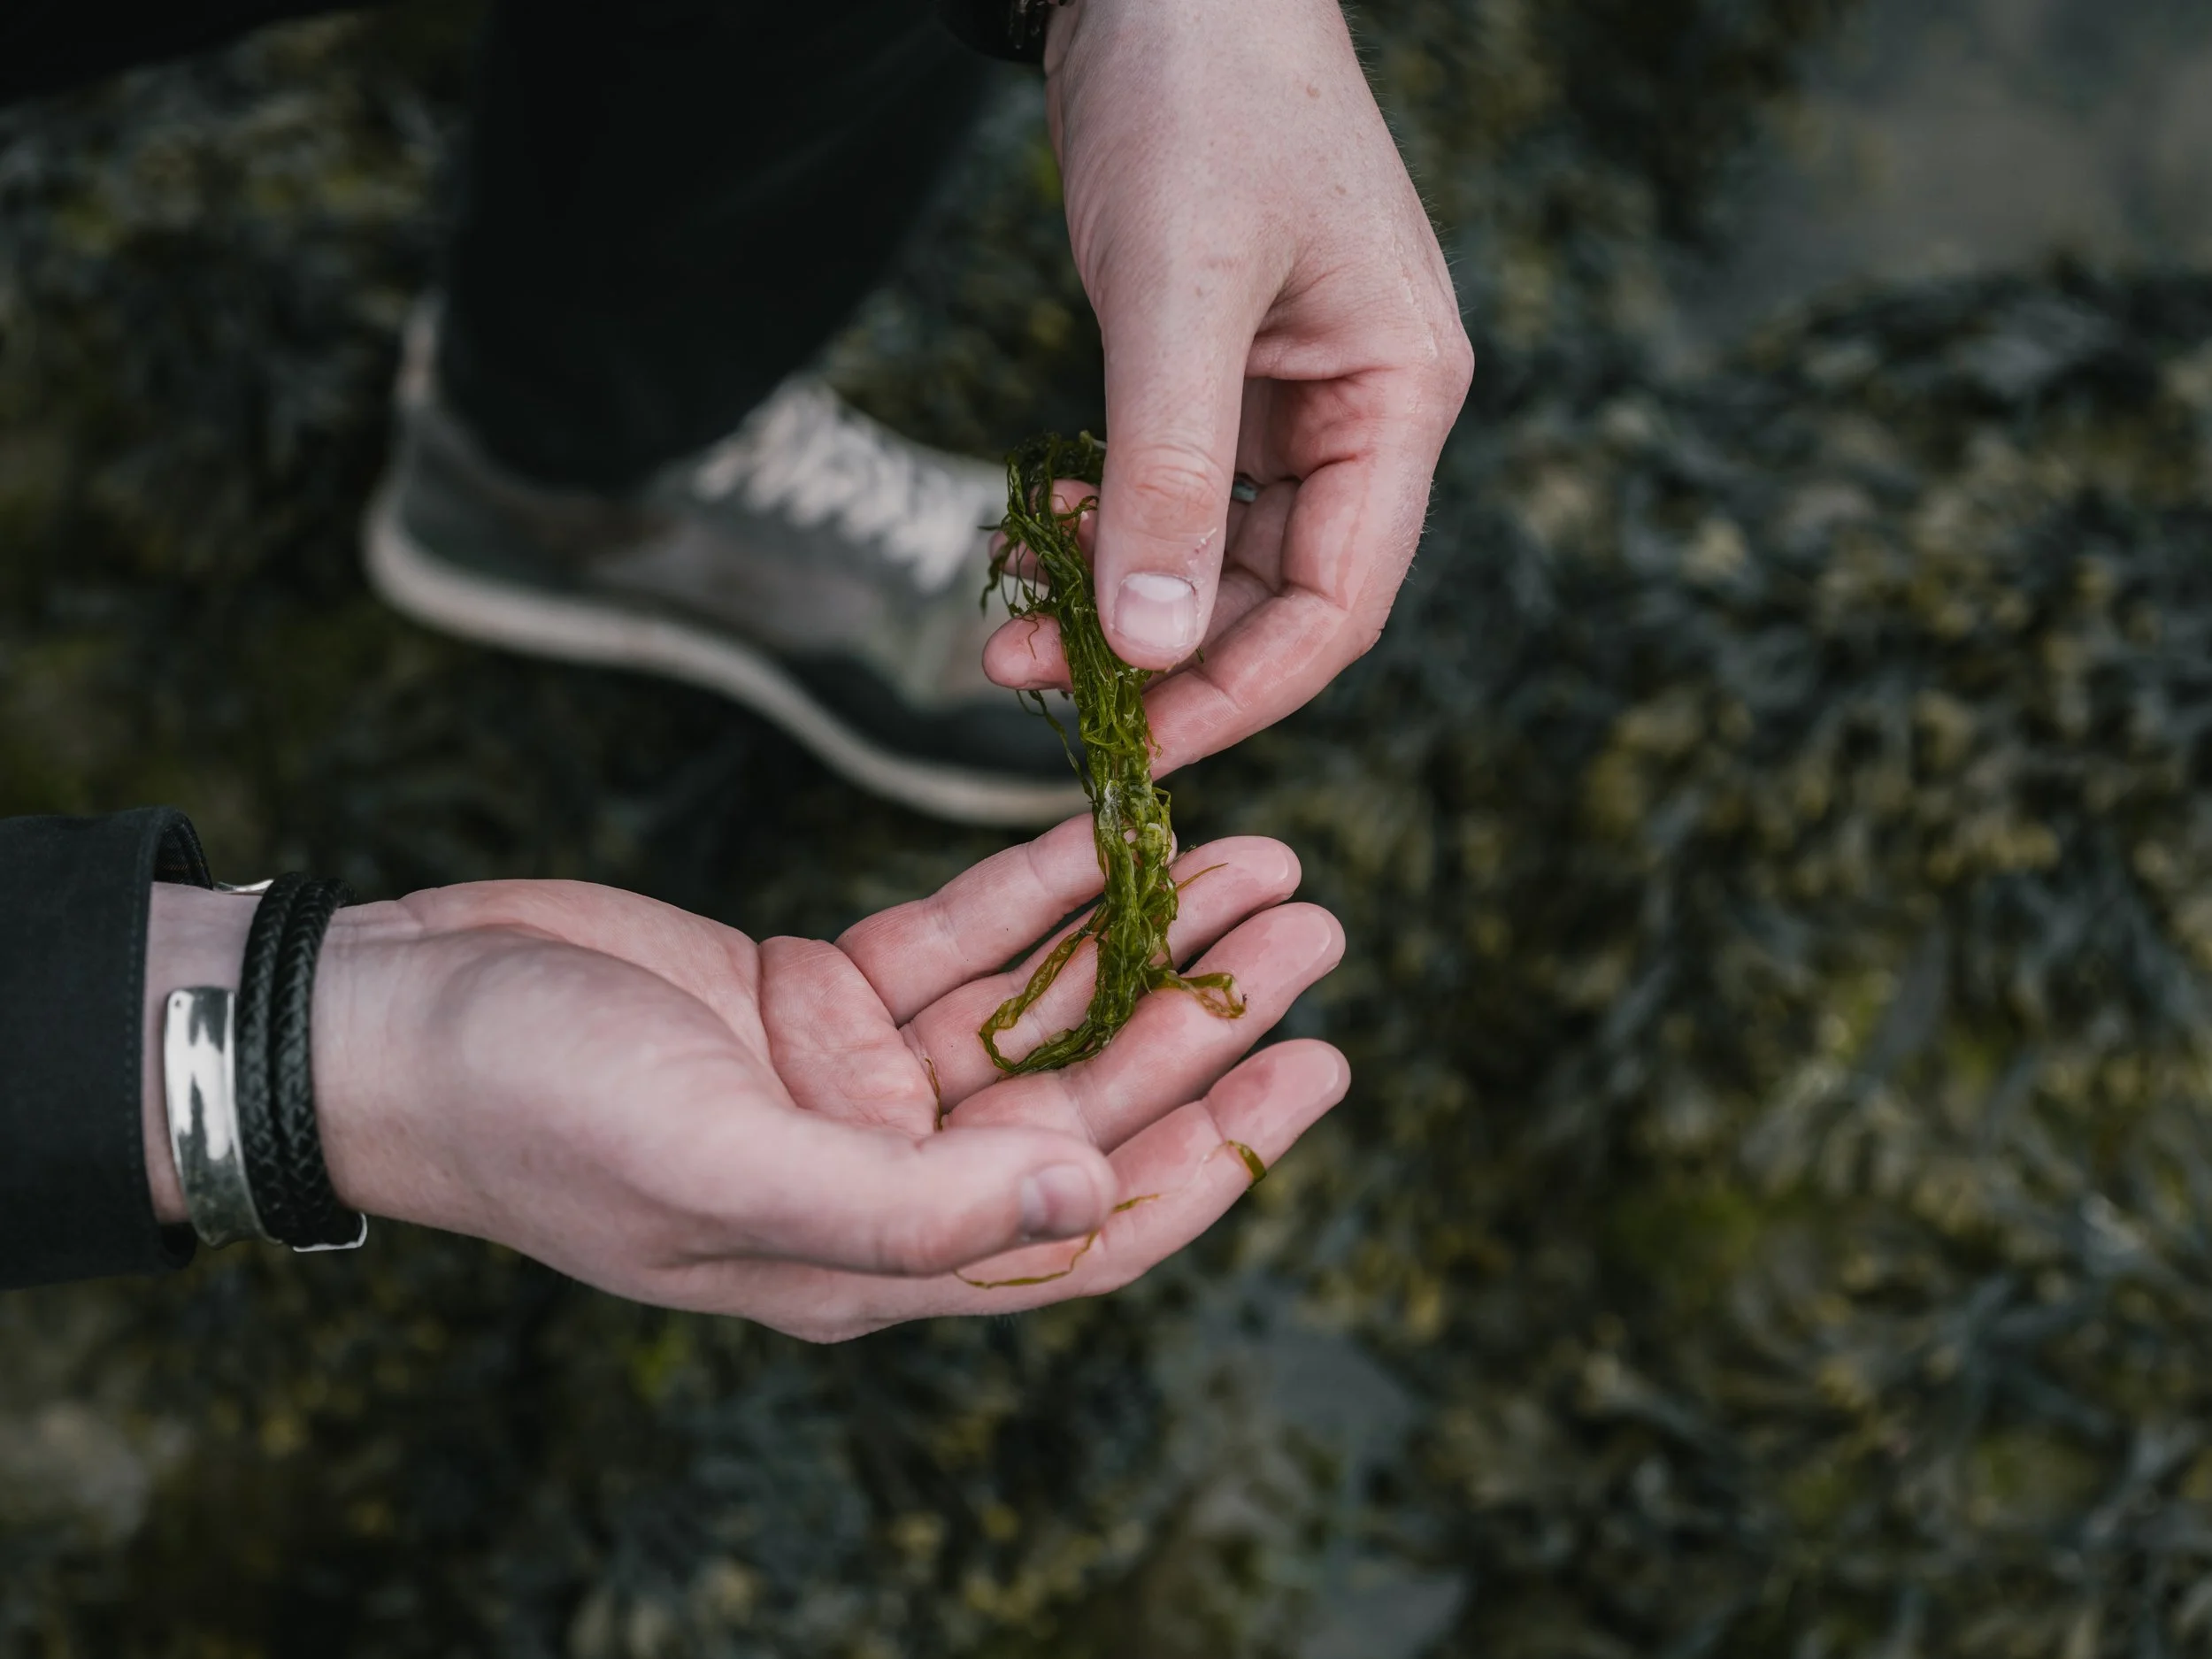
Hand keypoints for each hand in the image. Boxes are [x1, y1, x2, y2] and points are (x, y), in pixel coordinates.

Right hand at [144, 821, 1346, 1338]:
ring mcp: (855, 1083)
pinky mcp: (818, 993)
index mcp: (875, 1257)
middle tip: (1318, 931)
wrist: (395, 1019)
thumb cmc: (535, 1112)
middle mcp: (885, 1177)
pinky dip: (1038, 888)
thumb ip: (911, 1204)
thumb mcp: (725, 1166)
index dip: (1215, 1154)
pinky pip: (959, 938)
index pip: (1089, 1225)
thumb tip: (1094, 1202)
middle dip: (1207, 1018)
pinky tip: (1121, 833)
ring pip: (1040, 1008)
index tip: (1315, 1067)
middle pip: (1089, 1101)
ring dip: (1143, 938)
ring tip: (1258, 860)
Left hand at [984, 0, 1473, 770]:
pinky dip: (1110, 528)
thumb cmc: (1196, 98)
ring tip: (1014, 635)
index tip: (1138, 750)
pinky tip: (1037, 535)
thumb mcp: (1176, 291)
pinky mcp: (1227, 371)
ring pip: (1220, 552)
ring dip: (1123, 604)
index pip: (1342, 602)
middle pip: (1280, 595)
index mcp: (1402, 395)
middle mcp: (1366, 408)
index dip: (1243, 692)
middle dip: (1165, 659)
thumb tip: (1157, 647)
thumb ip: (1170, 473)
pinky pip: (1179, 491)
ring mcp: (1298, 391)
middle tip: (1037, 692)